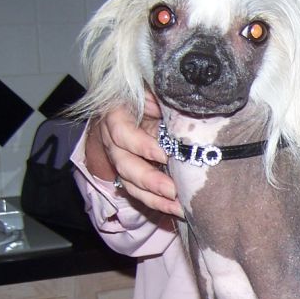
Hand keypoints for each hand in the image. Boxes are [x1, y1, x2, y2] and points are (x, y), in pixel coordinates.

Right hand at [85, 94, 183, 217]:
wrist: (146, 100)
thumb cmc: (152, 92)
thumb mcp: (155, 88)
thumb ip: (163, 96)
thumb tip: (184, 100)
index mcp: (117, 113)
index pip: (121, 131)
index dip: (139, 145)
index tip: (162, 155)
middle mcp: (115, 138)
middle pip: (124, 163)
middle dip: (149, 180)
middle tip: (173, 190)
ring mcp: (123, 157)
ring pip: (130, 183)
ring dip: (154, 198)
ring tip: (178, 207)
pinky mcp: (134, 172)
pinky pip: (141, 192)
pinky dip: (159, 203)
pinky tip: (176, 210)